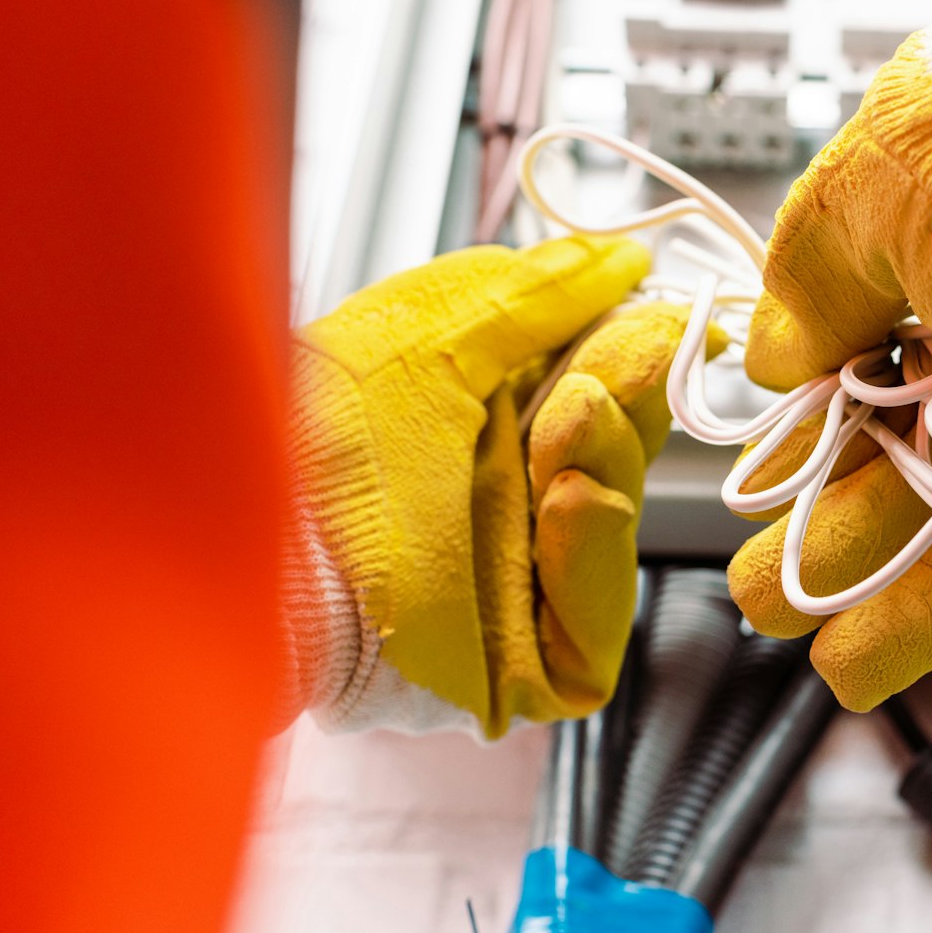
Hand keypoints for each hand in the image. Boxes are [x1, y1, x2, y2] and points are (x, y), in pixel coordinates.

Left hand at [283, 237, 719, 734]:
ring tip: (571, 417)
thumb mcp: (431, 338)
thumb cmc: (315, 447)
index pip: (586, 398)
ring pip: (614, 533)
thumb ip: (532, 295)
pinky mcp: (520, 674)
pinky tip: (571, 496)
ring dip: (608, 457)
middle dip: (624, 397)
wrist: (264, 551)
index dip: (632, 359)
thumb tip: (615, 258)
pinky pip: (597, 627)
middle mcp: (487, 517)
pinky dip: (595, 550)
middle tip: (620, 357)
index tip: (667, 317)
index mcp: (466, 440)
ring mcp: (506, 599)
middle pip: (614, 459)